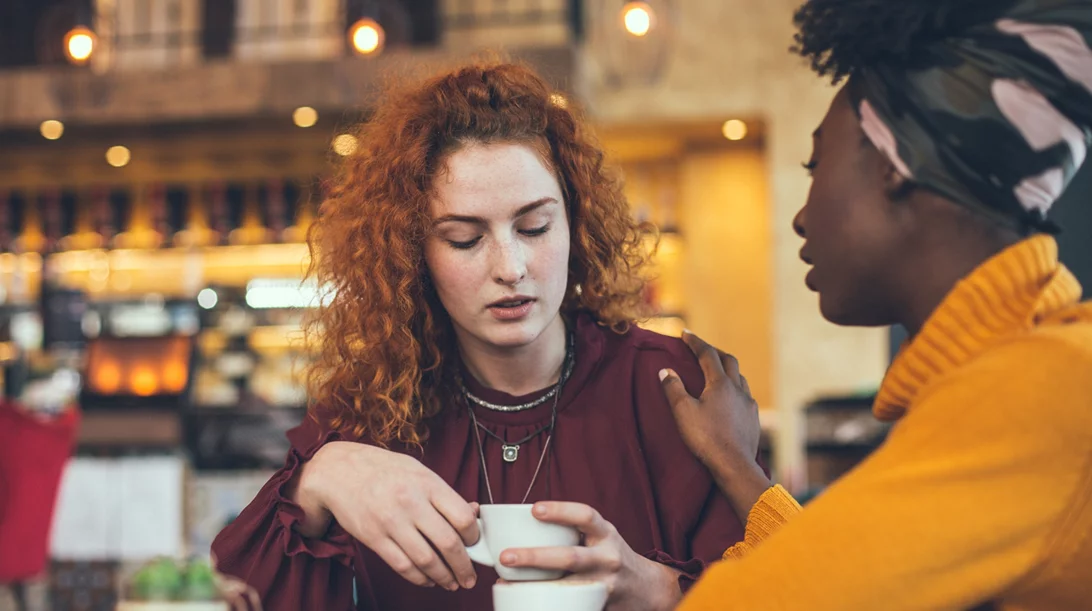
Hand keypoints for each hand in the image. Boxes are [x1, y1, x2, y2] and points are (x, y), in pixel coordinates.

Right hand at [301, 441, 479, 590]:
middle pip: (448, 543)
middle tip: (469, 576)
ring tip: (452, 583)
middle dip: (464, 566)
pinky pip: (403, 566)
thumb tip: (473, 513)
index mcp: (427, 484)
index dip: (474, 536)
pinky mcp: (374, 538)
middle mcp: (411, 503)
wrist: (339, 471)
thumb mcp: (418, 471)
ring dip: (444, 578)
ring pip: (426, 560)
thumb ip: (444, 494)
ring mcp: (391, 522)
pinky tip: (428, 580)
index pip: (462, 516)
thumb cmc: (383, 469)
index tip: (475, 543)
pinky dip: (419, 578)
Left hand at [499, 502, 681, 610]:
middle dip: (535, 557)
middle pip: (571, 557)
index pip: (586, 515)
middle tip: (506, 556)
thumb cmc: (610, 556)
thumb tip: (523, 528)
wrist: (646, 587)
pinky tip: (526, 602)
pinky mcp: (600, 603)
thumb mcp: (600, 537)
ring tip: (506, 584)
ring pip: (568, 586)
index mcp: (605, 533)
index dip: (560, 511)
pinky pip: (572, 604)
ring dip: (535, 586)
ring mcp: (605, 583)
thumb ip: (572, 532)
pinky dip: (548, 604)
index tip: (534, 509)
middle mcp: (608, 557)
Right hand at [658, 331, 770, 520]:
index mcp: (720, 383)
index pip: (707, 354)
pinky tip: (731, 398)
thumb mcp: (683, 412)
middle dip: (714, 351)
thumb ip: (673, 388)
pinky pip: (745, 395)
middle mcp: (738, 389)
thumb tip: (665, 370)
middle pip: (728, 360)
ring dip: (727, 369)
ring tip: (717, 372)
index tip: (685, 333)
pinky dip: (735, 388)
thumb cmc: (706, 438)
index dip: (695, 342)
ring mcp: (748, 403)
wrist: (734, 465)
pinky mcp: (753, 418)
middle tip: (701, 349)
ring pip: (740, 377)